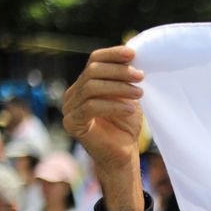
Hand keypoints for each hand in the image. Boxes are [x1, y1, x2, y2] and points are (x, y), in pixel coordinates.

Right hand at [63, 46, 144, 210]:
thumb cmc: (126, 126)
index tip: (133, 54)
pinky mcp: (72, 123)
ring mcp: (70, 108)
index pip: (94, 60)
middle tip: (141, 77)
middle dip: (119, 71)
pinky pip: (91, 107)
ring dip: (118, 88)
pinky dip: (113, 105)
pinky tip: (130, 110)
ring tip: (140, 93)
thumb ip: (125, 79)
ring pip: (91, 87)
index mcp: (85, 84)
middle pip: (92, 71)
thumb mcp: (128, 97)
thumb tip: (133, 56)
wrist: (123, 156)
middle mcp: (73, 94)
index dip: (113, 54)